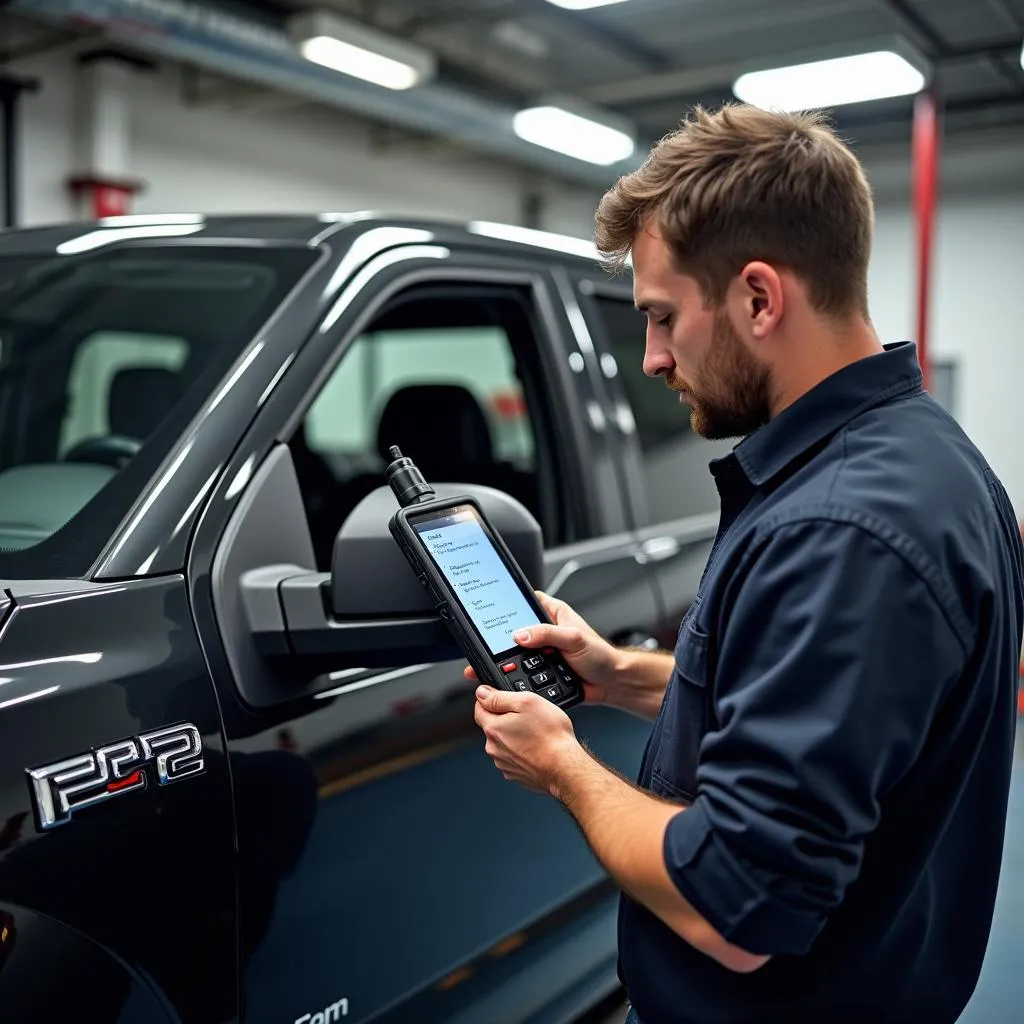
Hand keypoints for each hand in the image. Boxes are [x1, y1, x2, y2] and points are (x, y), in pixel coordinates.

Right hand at [463, 590, 621, 704]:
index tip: (492, 608)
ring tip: (499, 664)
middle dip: (504, 638)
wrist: (611, 683)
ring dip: (512, 660)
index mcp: (554, 613)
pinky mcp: (543, 670)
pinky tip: (515, 679)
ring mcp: (544, 650)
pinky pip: (525, 671)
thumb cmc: (601, 656)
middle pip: (516, 629)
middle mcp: (547, 630)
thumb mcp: (574, 638)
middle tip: (490, 645)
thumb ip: (547, 634)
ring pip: (518, 652)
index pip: (526, 601)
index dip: (509, 602)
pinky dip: (520, 675)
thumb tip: (521, 634)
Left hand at [473, 685, 584, 794]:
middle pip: (492, 725)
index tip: (504, 697)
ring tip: (536, 733)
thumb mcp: (527, 702)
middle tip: (527, 716)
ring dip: (514, 736)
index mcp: (493, 728)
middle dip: (506, 718)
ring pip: (503, 742)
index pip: (479, 708)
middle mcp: (494, 748)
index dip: (491, 698)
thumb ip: (499, 697)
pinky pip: (513, 757)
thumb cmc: (550, 736)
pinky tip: (536, 747)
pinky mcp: (515, 773)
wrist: (564, 767)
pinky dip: (522, 751)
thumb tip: (482, 693)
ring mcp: (504, 763)